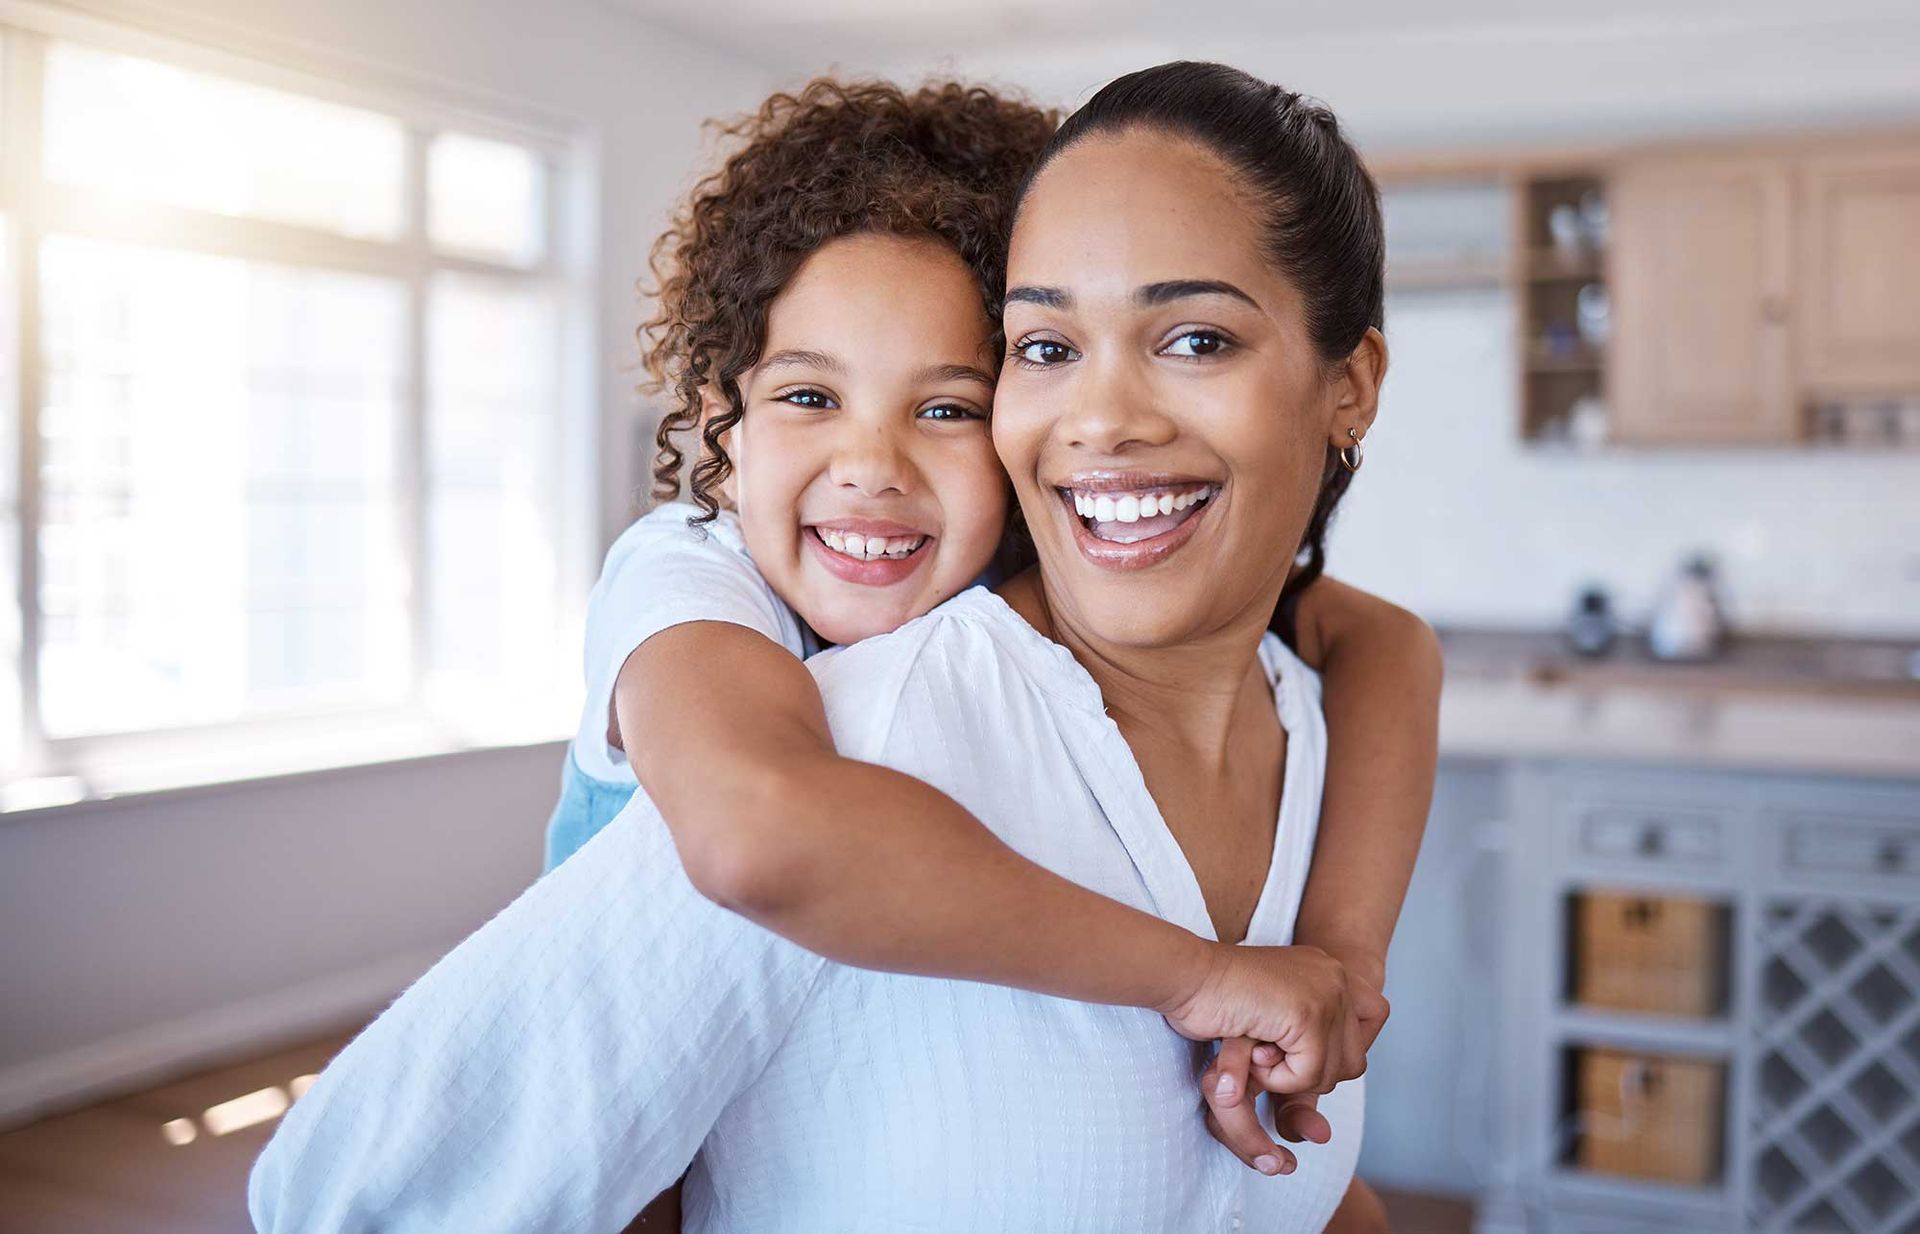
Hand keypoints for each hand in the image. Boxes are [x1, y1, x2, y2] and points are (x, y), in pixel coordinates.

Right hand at [1164, 943, 1377, 1094]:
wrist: (1185, 975)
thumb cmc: (1210, 999)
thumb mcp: (1270, 1017)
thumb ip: (1301, 1046)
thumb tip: (1323, 1124)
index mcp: (1325, 970)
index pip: (1374, 1016)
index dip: (1340, 1047)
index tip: (1296, 1047)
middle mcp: (1333, 975)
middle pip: (1355, 1058)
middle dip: (1312, 1072)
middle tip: (1268, 1053)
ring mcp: (1326, 992)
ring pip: (1334, 1072)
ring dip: (1291, 1077)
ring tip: (1256, 1049)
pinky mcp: (1309, 1014)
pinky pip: (1309, 1074)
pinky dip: (1278, 1077)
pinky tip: (1253, 1050)